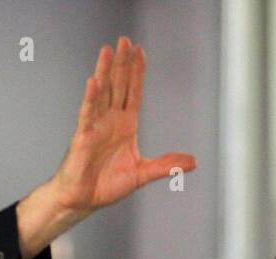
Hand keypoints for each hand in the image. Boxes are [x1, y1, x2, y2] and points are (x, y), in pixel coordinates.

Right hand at [16, 36, 197, 258]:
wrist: (82, 201)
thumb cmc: (105, 186)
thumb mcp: (142, 174)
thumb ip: (166, 166)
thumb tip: (193, 162)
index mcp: (125, 126)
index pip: (133, 92)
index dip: (137, 73)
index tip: (140, 52)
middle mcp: (110, 121)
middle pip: (118, 85)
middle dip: (122, 63)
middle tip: (125, 40)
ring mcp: (95, 126)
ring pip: (102, 93)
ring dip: (105, 71)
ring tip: (109, 50)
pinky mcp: (83, 137)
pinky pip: (87, 114)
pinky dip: (91, 98)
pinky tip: (94, 81)